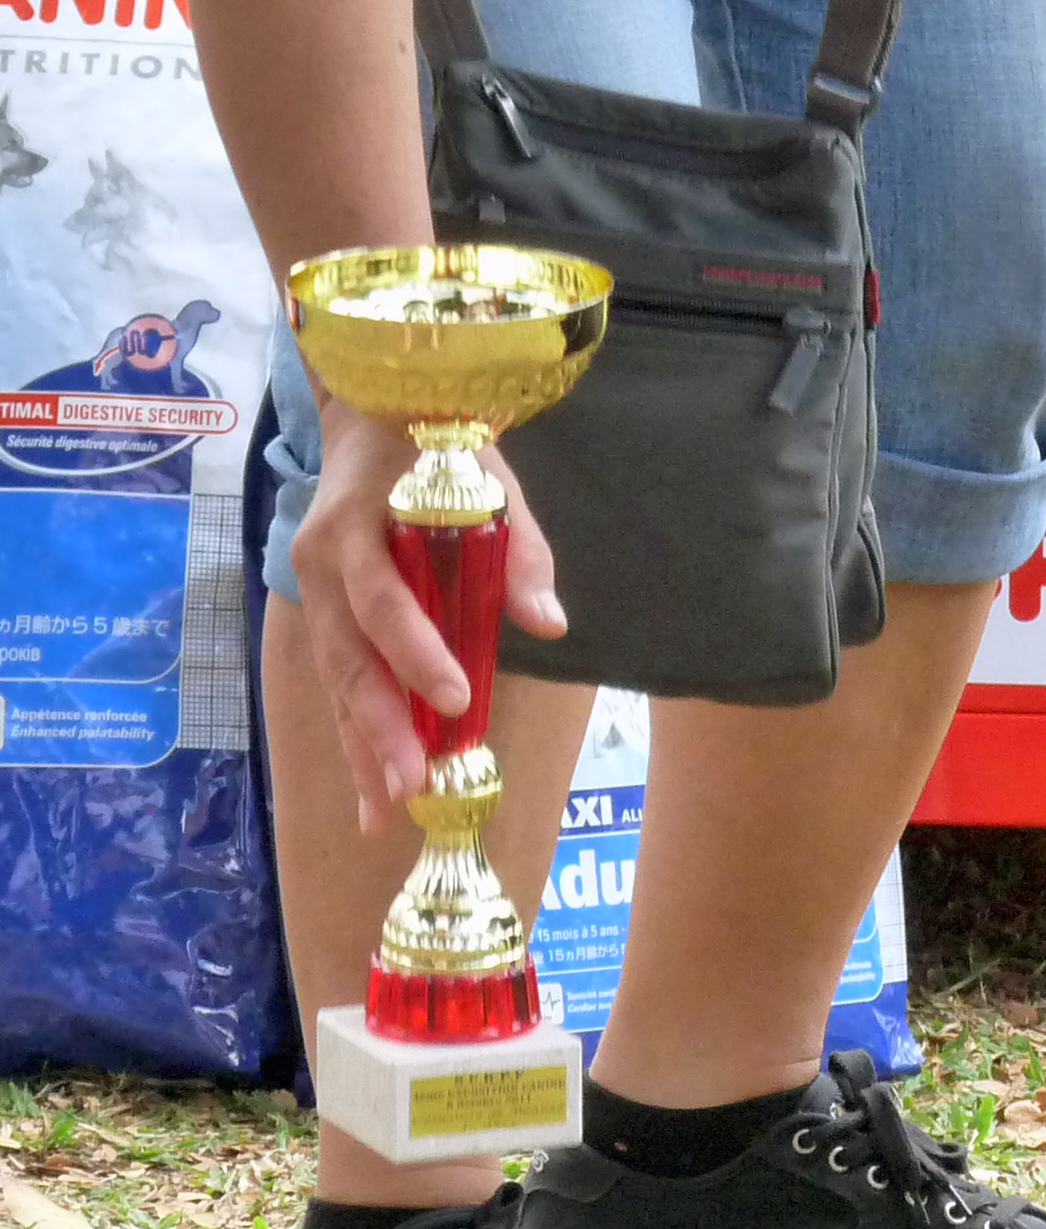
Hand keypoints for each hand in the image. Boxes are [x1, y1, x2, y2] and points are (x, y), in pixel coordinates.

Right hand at [288, 395, 566, 834]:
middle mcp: (321, 564)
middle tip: (413, 788)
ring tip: (385, 813)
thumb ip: (520, 553)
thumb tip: (550, 624)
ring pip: (334, 682)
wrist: (370, 414)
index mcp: (357, 526)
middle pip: (348, 658)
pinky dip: (355, 737)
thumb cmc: (441, 451)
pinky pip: (336, 683)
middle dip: (379, 728)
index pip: (385, 602)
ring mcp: (313, 592)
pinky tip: (373, 790)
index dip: (417, 654)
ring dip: (361, 749)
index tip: (456, 702)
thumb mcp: (490, 483)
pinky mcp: (321, 614)